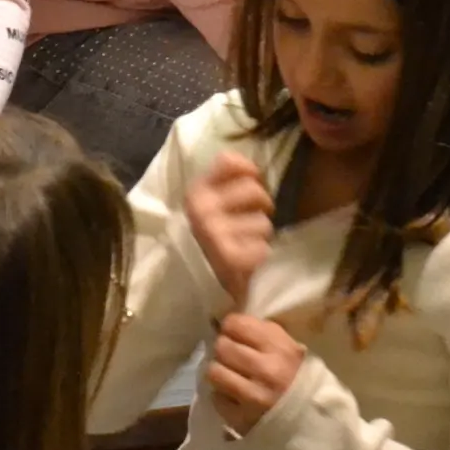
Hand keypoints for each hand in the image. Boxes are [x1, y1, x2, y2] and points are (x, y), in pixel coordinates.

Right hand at [184, 151, 274, 308]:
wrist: (184, 287)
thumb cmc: (201, 241)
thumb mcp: (205, 207)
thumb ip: (224, 183)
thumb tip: (252, 166)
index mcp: (196, 192)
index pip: (229, 161)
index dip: (249, 172)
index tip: (250, 184)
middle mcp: (202, 209)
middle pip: (255, 190)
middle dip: (261, 207)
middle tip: (251, 221)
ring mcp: (215, 234)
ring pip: (264, 224)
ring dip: (259, 237)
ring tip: (243, 245)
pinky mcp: (230, 259)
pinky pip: (263, 249)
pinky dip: (258, 258)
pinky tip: (243, 262)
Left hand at [204, 312, 304, 436]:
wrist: (312, 418)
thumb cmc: (298, 378)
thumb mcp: (289, 348)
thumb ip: (262, 332)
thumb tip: (229, 322)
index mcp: (279, 347)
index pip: (235, 324)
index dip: (231, 327)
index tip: (234, 334)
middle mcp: (266, 369)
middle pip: (221, 347)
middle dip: (224, 350)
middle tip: (231, 357)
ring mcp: (253, 395)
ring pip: (214, 372)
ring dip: (220, 372)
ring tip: (230, 376)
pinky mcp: (242, 418)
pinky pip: (217, 398)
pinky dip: (222, 396)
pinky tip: (234, 396)